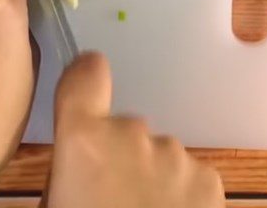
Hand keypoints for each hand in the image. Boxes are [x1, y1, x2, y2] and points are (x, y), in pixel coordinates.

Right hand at [45, 53, 224, 207]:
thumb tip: (81, 160)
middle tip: (112, 201)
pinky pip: (185, 175)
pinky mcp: (211, 181)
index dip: (86, 78)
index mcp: (84, 139)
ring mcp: (176, 156)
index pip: (87, 72)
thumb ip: (70, 171)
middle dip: (118, 156)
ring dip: (150, 178)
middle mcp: (132, 134)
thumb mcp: (55, 207)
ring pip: (156, 153)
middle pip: (122, 127)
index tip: (86, 94)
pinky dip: (179, 196)